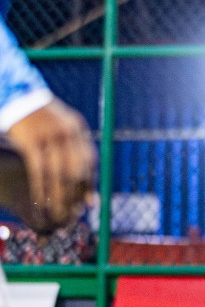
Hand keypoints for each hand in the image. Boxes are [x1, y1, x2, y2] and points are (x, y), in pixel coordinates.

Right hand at [5, 99, 95, 232]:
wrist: (13, 92)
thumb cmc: (35, 114)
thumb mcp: (59, 123)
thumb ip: (72, 145)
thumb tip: (84, 176)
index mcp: (77, 127)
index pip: (89, 161)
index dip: (89, 183)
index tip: (87, 202)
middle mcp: (67, 131)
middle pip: (77, 170)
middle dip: (75, 194)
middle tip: (72, 213)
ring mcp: (48, 135)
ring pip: (59, 174)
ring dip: (58, 198)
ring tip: (57, 214)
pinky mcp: (30, 140)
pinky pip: (39, 171)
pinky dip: (40, 189)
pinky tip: (39, 202)